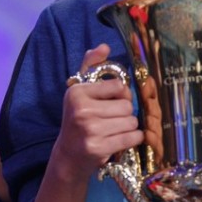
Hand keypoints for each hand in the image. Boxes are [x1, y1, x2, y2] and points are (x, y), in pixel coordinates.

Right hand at [50, 44, 142, 183]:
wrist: (69, 155)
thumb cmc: (77, 119)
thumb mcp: (80, 91)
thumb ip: (91, 65)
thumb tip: (104, 46)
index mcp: (77, 92)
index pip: (119, 86)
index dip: (119, 94)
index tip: (108, 102)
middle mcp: (81, 109)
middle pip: (127, 105)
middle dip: (124, 113)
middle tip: (110, 120)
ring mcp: (90, 130)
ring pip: (131, 121)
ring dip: (128, 127)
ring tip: (113, 130)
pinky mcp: (99, 148)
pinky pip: (133, 137)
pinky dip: (131, 139)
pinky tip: (118, 140)